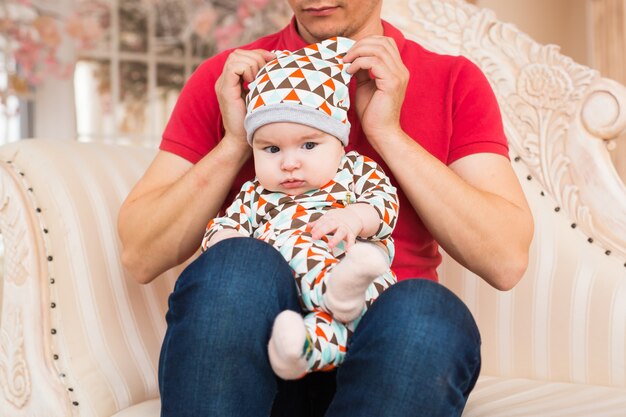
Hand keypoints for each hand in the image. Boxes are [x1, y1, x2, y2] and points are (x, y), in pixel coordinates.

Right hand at [215, 49, 275, 145]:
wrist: (242, 141)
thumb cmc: (255, 121)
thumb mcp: (261, 95)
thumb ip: (263, 80)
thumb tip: (278, 63)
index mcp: (232, 80)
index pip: (243, 54)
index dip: (259, 54)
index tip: (274, 61)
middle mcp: (225, 80)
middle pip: (238, 53)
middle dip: (256, 58)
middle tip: (266, 73)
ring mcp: (223, 84)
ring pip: (236, 57)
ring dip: (252, 65)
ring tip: (258, 81)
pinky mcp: (225, 90)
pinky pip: (234, 67)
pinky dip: (247, 71)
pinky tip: (253, 84)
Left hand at [309, 208, 363, 249]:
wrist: (356, 215)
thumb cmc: (339, 217)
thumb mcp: (329, 217)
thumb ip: (319, 222)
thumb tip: (308, 225)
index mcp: (330, 217)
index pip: (322, 221)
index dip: (316, 227)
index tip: (311, 232)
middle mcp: (338, 222)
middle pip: (329, 225)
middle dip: (321, 231)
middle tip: (314, 237)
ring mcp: (345, 228)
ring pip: (340, 232)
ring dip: (335, 239)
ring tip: (329, 246)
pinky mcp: (352, 233)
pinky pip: (351, 239)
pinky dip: (350, 245)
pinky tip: (347, 250)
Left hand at [343, 36, 408, 150]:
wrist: (380, 132)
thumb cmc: (372, 112)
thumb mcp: (365, 85)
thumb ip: (362, 70)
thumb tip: (351, 57)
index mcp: (397, 69)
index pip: (386, 42)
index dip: (366, 42)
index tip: (350, 53)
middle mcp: (401, 70)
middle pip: (382, 42)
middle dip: (360, 44)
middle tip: (345, 56)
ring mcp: (398, 76)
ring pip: (378, 49)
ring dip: (358, 52)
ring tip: (345, 62)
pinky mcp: (392, 83)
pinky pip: (374, 62)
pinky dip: (359, 63)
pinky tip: (349, 71)